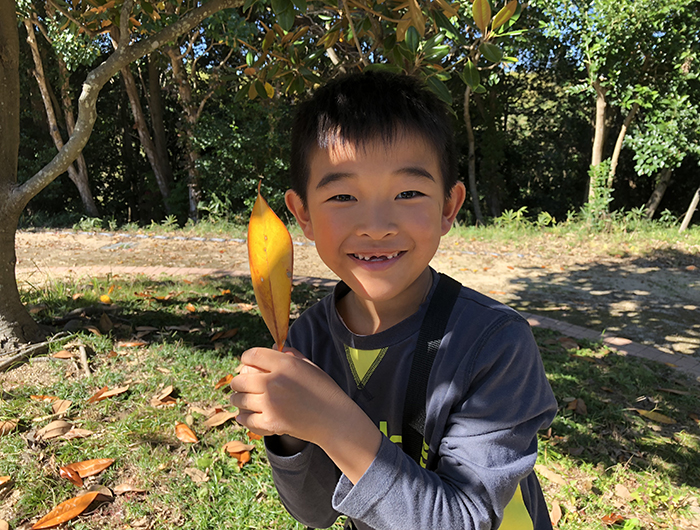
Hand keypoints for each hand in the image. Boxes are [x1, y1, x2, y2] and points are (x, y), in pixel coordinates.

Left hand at [229, 346, 350, 444]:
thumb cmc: (324, 391)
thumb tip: (274, 347)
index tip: (246, 364)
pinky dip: (243, 417)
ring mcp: (270, 403)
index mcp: (285, 364)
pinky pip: (245, 419)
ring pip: (239, 399)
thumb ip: (291, 355)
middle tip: (240, 385)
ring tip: (239, 400)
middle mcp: (274, 381)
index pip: (252, 355)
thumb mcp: (310, 367)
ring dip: (237, 399)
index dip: (246, 358)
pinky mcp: (270, 423)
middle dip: (238, 381)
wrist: (334, 420)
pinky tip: (244, 415)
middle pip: (240, 378)